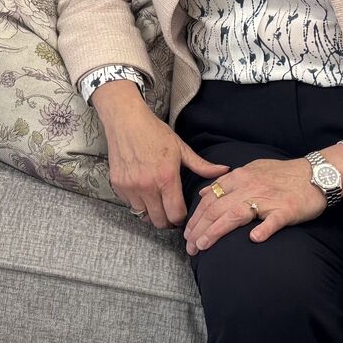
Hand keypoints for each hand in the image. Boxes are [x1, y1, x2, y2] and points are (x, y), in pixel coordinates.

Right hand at [94, 82, 227, 228]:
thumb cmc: (154, 132)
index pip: (176, 214)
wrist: (125, 120)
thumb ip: (202, 165)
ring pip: (143, 215)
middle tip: (170, 213)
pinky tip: (143, 191)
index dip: (181, 218)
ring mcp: (130, 186)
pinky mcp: (118, 185)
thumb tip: (225, 170)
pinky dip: (137, 202)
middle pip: (159, 221)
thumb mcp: (181, 148)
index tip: (182, 214)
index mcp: (167, 177)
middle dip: (167, 220)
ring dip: (151, 212)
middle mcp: (147, 185)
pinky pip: (130, 204)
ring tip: (157, 203)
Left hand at [184, 157, 325, 251]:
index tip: (187, 233)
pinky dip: (263, 229)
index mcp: (240, 177)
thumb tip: (204, 192)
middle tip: (190, 247)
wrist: (316, 173)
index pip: (210, 198)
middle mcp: (250, 187)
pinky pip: (273, 221)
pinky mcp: (287, 210)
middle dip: (199, 229)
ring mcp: (268, 199)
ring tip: (203, 246)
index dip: (196, 217)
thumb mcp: (251, 170)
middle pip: (217, 208)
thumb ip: (227, 182)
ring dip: (216, 231)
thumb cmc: (284, 174)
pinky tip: (253, 239)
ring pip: (235, 214)